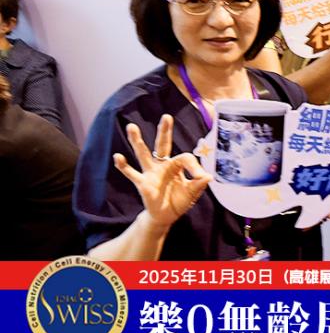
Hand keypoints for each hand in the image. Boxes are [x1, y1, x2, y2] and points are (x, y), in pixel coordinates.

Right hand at [113, 115, 212, 229]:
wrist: (166, 216)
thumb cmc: (179, 201)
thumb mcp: (192, 193)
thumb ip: (199, 184)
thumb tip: (208, 176)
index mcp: (176, 165)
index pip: (185, 157)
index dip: (194, 166)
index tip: (201, 177)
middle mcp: (162, 165)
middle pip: (163, 144)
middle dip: (164, 131)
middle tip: (167, 117)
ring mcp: (151, 173)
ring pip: (143, 154)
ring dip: (137, 141)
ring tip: (132, 127)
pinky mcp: (142, 183)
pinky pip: (131, 173)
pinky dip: (123, 166)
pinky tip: (117, 156)